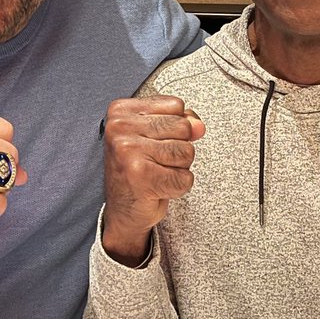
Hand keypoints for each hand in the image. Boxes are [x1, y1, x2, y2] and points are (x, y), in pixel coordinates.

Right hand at [102, 97, 204, 266]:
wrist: (123, 212)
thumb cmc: (139, 169)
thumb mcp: (157, 136)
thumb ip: (181, 122)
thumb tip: (199, 126)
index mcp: (121, 111)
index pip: (176, 106)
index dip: (174, 128)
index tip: (151, 143)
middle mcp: (120, 127)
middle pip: (184, 128)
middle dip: (178, 149)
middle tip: (154, 162)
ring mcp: (128, 151)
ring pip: (187, 152)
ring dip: (178, 168)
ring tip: (156, 174)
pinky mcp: (140, 176)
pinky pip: (185, 178)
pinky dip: (177, 187)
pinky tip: (157, 189)